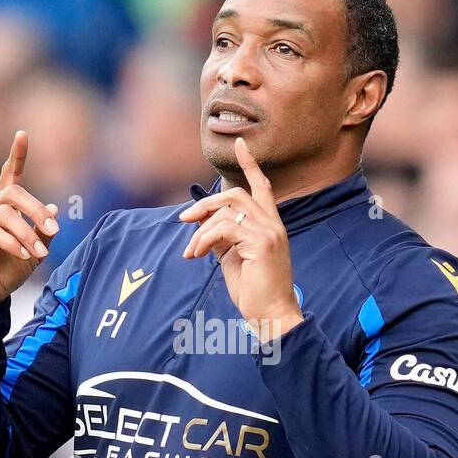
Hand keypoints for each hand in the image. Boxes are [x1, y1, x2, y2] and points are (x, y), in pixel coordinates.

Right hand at [0, 130, 59, 308]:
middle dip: (36, 210)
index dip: (16, 155)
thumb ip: (43, 231)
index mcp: (4, 208)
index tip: (22, 134)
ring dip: (27, 234)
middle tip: (53, 230)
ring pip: (5, 214)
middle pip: (13, 193)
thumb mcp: (34, 253)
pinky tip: (21, 255)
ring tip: (38, 254)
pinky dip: (11, 243)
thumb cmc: (8, 272)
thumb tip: (53, 207)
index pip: (10, 176)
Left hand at [178, 136, 303, 339]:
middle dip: (204, 204)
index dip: (250, 164)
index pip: (262, 186)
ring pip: (226, 211)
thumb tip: (203, 224)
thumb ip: (223, 237)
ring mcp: (269, 232)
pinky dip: (205, 239)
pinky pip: (224, 229)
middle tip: (184, 220)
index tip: (239, 143)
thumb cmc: (254, 290)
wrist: (271, 315)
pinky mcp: (262, 243)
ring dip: (201, 229)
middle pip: (234, 195)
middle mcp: (273, 224)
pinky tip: (198, 255)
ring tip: (191, 251)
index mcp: (270, 224)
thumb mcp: (233, 258)